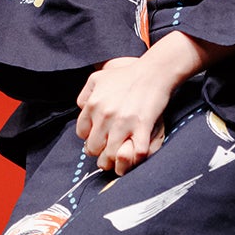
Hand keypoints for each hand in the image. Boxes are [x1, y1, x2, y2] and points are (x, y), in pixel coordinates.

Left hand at [74, 56, 174, 175]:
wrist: (152, 73)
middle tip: (107, 151)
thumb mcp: (97, 78)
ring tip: (117, 161)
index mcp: (93, 104)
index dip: (89, 138)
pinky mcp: (142, 127)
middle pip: (94, 148)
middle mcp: (105, 115)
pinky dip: (134, 161)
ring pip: (111, 156)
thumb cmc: (125, 75)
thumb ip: (85, 95)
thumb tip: (82, 110)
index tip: (98, 138)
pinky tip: (133, 159)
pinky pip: (136, 154)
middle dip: (99, 152)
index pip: (82, 134)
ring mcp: (124, 123)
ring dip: (114, 161)